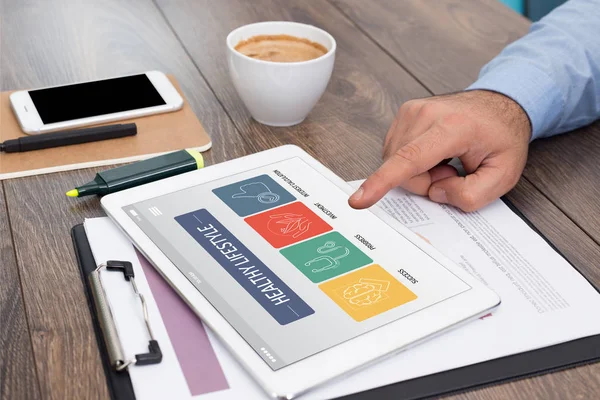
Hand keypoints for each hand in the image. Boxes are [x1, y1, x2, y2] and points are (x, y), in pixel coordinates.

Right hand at [348, 90, 530, 211]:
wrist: (501, 104)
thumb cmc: (502, 138)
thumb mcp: (503, 176)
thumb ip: (471, 195)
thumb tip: (434, 192)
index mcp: (453, 127)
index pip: (410, 159)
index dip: (382, 183)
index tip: (359, 199)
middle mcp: (426, 113)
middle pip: (402, 168)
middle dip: (426, 182)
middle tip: (453, 172)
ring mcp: (411, 110)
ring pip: (395, 162)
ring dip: (419, 172)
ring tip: (446, 160)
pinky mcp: (404, 114)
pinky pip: (395, 152)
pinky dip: (413, 161)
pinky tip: (435, 153)